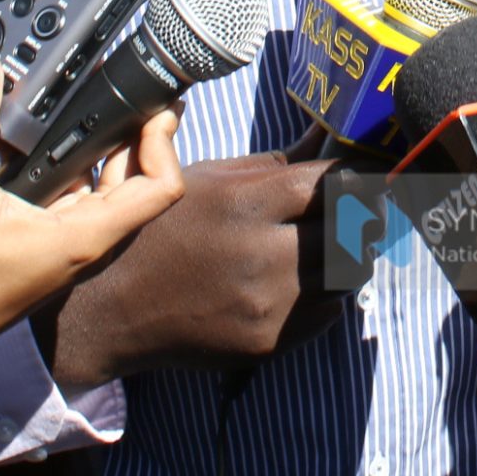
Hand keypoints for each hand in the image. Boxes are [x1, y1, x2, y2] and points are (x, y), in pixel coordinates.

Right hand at [0, 53, 183, 380]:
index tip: (152, 109)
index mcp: (86, 237)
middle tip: (131, 95)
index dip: (165, 145)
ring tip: (98, 111)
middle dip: (142, 140)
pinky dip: (85, 174)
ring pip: (113, 195)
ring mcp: (75, 251)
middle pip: (141, 185)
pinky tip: (58, 149)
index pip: (161, 190)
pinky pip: (87, 205)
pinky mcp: (56, 251)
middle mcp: (91, 246)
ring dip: (113, 155)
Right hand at [46, 137, 340, 385]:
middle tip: (363, 208)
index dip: (354, 177)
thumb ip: (276, 162)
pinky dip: (329, 292)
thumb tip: (328, 134)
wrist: (113, 309)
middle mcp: (259, 256)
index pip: (330, 184)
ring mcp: (267, 305)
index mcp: (242, 204)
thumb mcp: (208, 180)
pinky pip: (329, 312)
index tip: (363, 174)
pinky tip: (307, 278)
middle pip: (350, 229)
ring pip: (348, 273)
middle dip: (362, 215)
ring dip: (351, 254)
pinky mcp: (269, 342)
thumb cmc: (161, 231)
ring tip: (335, 242)